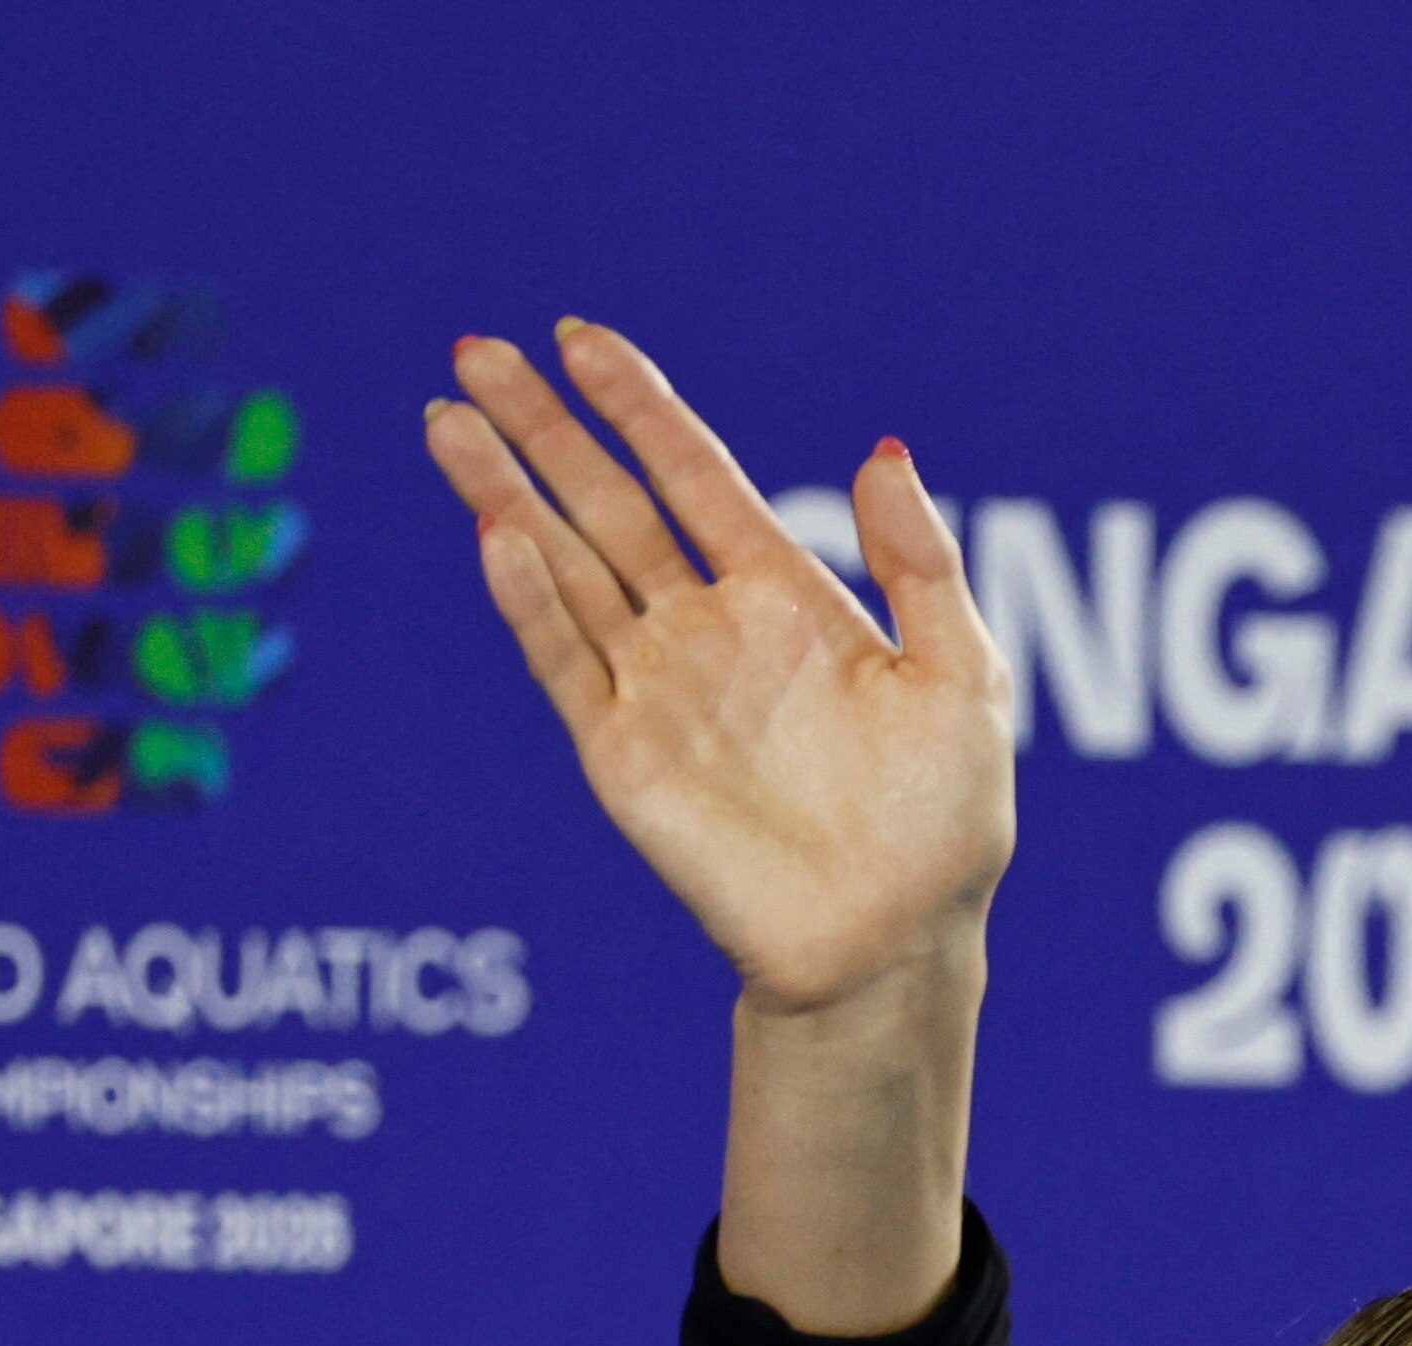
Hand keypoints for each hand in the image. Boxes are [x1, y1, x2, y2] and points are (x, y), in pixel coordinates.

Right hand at [423, 321, 1014, 1014]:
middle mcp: (709, 633)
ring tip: (447, 417)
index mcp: (787, 600)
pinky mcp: (624, 756)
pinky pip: (567, 663)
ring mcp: (659, 691)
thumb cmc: (944, 822)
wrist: (897, 941)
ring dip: (505, 494)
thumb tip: (884, 452)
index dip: (638, 407)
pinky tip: (498, 536)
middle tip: (476, 350)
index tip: (579, 338)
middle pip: (607, 506)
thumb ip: (923, 566)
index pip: (694, 477)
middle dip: (543, 429)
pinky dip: (531, 602)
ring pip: (565, 569)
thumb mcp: (964, 678)